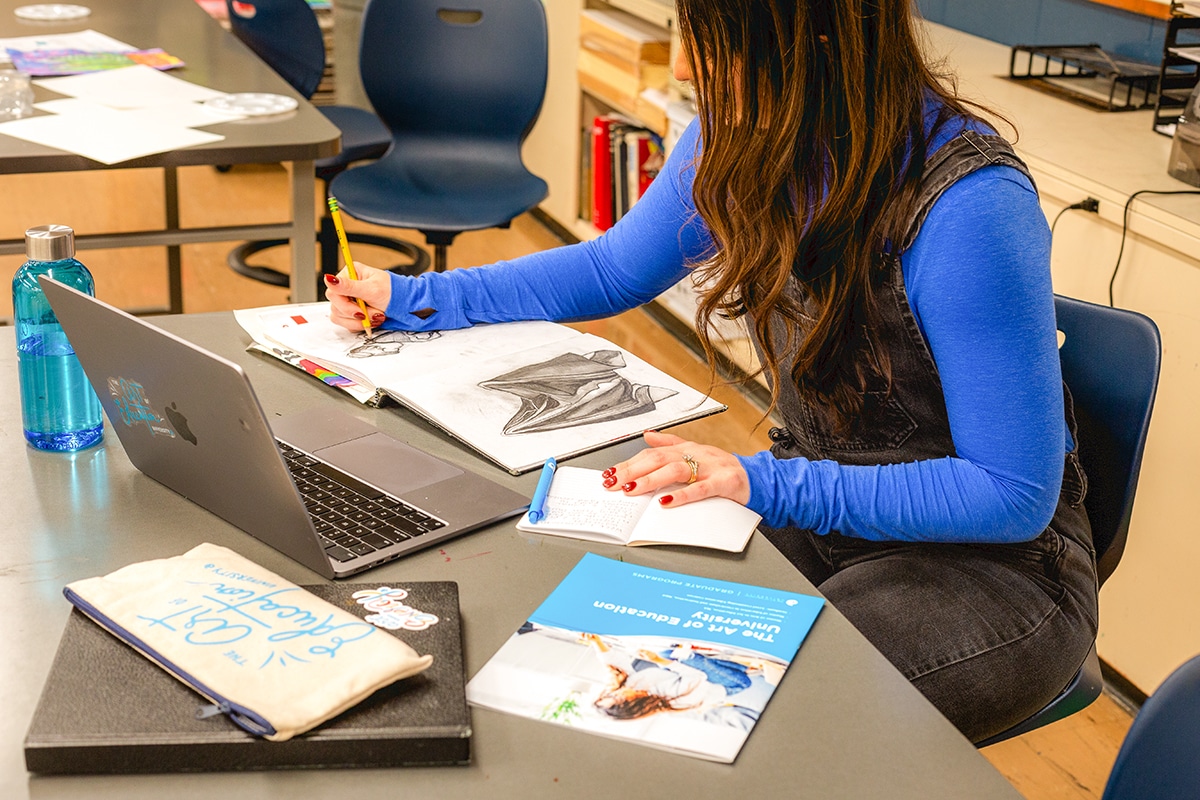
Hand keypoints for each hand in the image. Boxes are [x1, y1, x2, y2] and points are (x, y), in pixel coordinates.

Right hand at [324, 262, 392, 331]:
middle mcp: (346, 287)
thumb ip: (349, 286)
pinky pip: (347, 323)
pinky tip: (371, 320)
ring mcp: (349, 301)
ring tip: (376, 316)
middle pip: (336, 306)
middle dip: (356, 313)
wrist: (405, 306)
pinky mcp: (352, 313)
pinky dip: (360, 325)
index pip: (333, 291)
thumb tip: (329, 279)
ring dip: (359, 321)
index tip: (360, 310)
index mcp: (349, 274)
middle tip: (373, 314)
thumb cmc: (393, 293)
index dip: (345, 304)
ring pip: (340, 317)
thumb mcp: (372, 289)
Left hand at [602, 431, 749, 507]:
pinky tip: (666, 502)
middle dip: (632, 471)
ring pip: (676, 470)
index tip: (610, 474)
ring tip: (632, 490)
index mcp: (687, 448)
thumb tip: (647, 435)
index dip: (629, 463)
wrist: (757, 478)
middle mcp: (696, 454)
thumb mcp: (696, 452)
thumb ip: (670, 443)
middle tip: (612, 483)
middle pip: (658, 459)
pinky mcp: (724, 482)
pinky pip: (700, 489)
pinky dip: (682, 495)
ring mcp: (710, 467)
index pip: (652, 454)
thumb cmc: (724, 469)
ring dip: (651, 480)